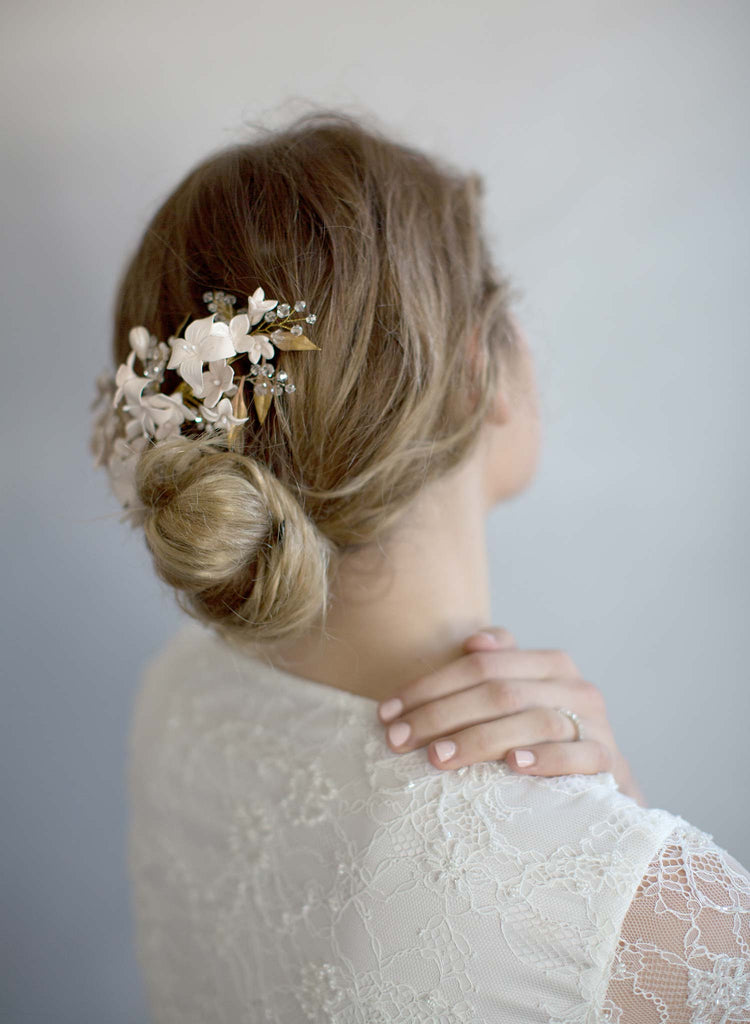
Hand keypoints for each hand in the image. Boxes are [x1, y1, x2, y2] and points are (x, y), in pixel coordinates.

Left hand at [377, 627, 645, 805]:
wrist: (605, 785)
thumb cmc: (548, 737)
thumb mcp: (524, 697)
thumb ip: (500, 664)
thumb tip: (474, 640)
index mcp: (549, 664)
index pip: (480, 665)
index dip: (430, 686)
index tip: (387, 712)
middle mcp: (574, 686)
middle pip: (498, 691)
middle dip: (441, 715)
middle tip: (399, 739)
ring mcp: (594, 722)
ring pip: (531, 721)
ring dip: (479, 739)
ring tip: (437, 757)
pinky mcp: (607, 760)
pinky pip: (578, 754)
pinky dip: (545, 758)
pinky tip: (512, 766)